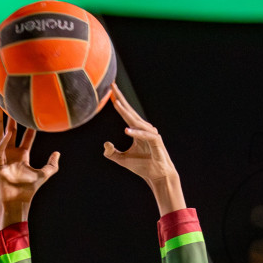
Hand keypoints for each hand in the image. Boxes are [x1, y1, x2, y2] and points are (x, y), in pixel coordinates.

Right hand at [0, 107, 59, 227]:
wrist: (18, 200)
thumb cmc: (29, 189)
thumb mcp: (44, 174)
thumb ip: (52, 165)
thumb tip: (57, 153)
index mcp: (22, 155)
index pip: (26, 137)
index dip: (29, 127)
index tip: (31, 116)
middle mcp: (11, 154)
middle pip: (11, 132)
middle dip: (11, 119)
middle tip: (12, 105)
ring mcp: (2, 157)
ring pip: (0, 135)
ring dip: (0, 122)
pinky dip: (3, 142)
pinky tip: (7, 134)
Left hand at [104, 86, 185, 214]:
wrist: (158, 176)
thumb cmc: (143, 167)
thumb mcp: (122, 160)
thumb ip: (112, 153)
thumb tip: (105, 144)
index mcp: (137, 130)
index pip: (125, 113)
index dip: (118, 102)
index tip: (110, 91)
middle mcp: (144, 129)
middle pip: (130, 111)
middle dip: (121, 98)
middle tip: (112, 85)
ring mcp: (151, 134)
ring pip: (137, 121)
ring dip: (126, 112)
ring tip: (117, 104)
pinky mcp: (156, 142)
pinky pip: (146, 135)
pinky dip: (137, 133)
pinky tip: (126, 130)